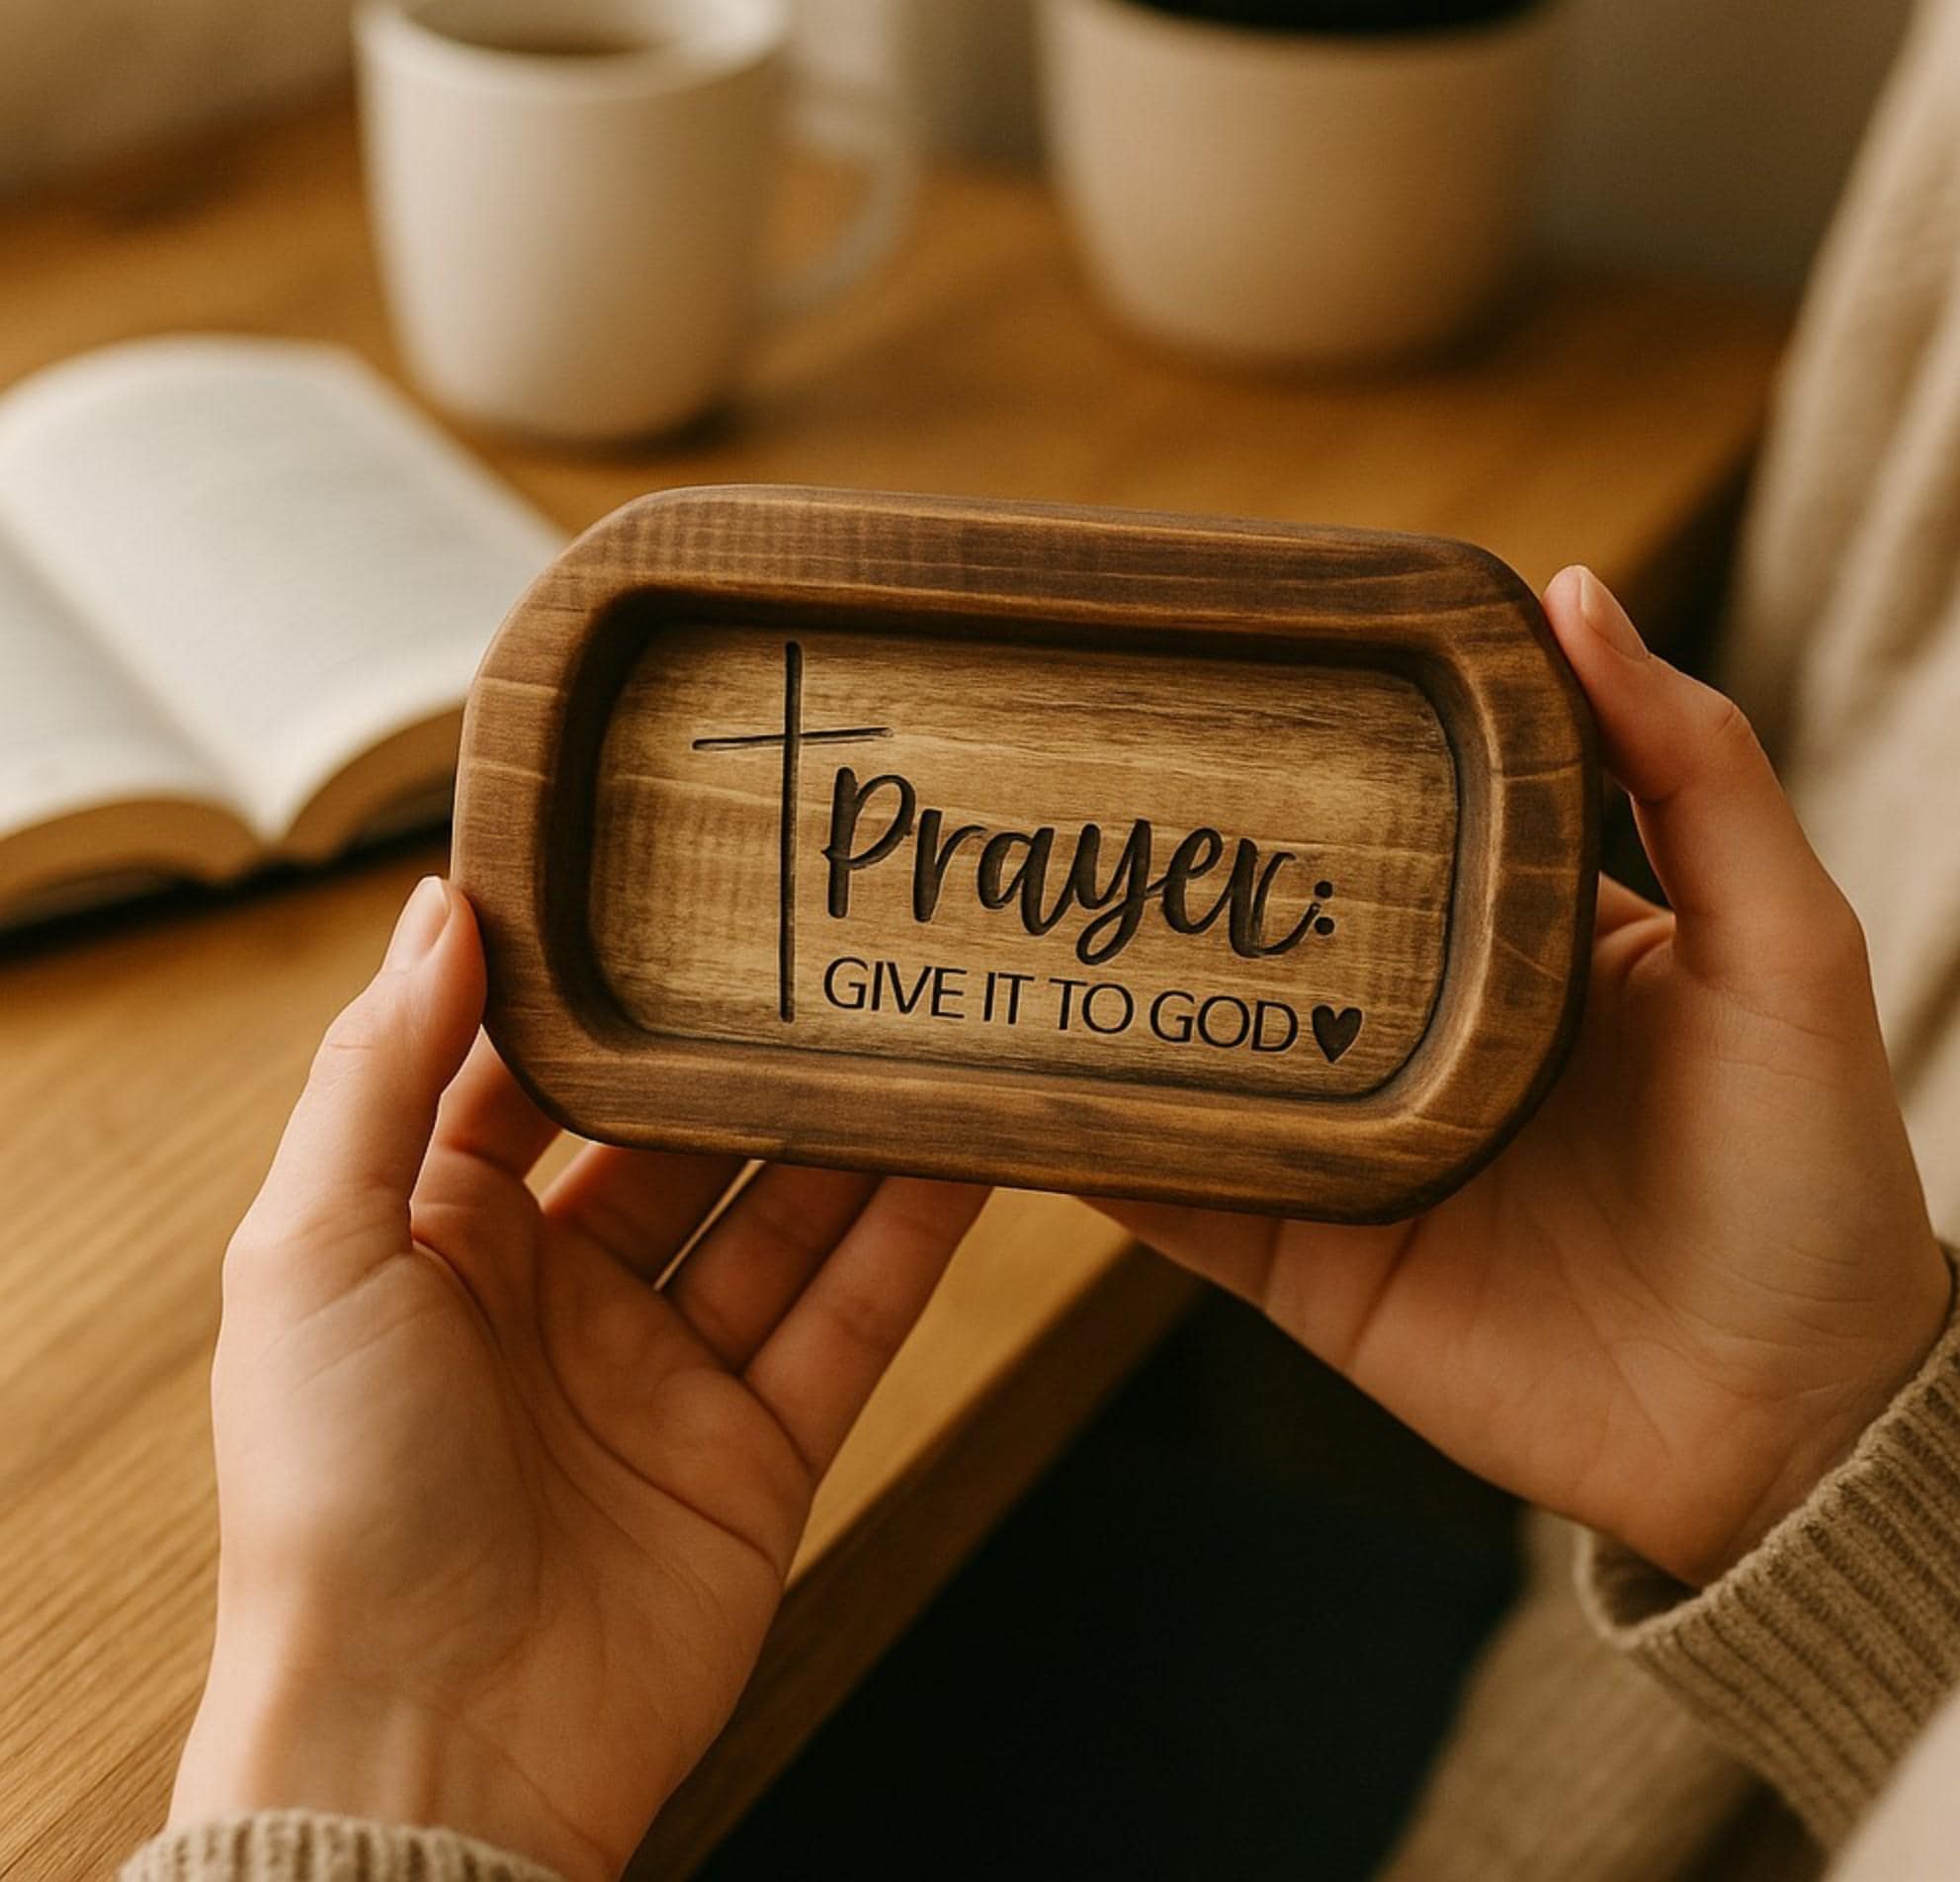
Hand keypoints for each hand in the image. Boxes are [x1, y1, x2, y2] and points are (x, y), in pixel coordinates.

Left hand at [170, 882, 983, 1880]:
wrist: (429, 1752)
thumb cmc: (333, 1503)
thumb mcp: (311, 1253)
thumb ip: (382, 1072)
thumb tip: (443, 905)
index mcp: (440, 1238)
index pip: (537, 1078)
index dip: (605, 992)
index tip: (675, 887)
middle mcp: (560, 1298)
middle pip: (685, 1142)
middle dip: (753, 1056)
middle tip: (834, 946)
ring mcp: (666, 1377)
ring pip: (785, 1218)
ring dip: (854, 1131)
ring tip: (924, 1026)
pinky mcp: (757, 1454)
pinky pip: (849, 1318)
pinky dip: (912, 1237)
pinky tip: (969, 1152)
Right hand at [1091, 566, 1950, 1588]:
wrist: (1785, 1426)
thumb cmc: (1809, 1172)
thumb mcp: (1782, 943)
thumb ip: (1694, 768)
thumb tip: (1574, 590)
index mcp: (1512, 932)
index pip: (1381, 811)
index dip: (1299, 742)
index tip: (1198, 661)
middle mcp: (1412, 1025)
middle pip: (1258, 930)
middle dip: (1157, 868)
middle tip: (1040, 781)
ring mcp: (1343, 1142)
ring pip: (1190, 1053)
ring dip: (1095, 1001)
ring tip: (988, 916)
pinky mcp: (1302, 1257)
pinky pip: (1173, 1192)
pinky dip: (1085, 1149)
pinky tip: (998, 1087)